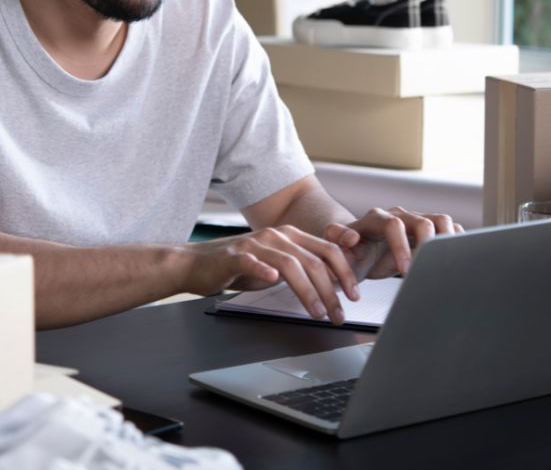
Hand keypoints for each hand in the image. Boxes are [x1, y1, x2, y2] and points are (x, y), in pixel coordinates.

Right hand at [179, 225, 360, 324]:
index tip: (355, 295)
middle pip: (313, 260)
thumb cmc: (237, 266)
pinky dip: (263, 270)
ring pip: (290, 264)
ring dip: (308, 291)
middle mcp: (276, 236)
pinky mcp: (233, 256)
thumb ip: (301, 268)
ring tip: (318, 312)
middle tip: (339, 314)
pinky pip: (251, 261)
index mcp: (290, 236)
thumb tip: (331, 284)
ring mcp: (254, 245)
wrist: (195, 264)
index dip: (344, 272)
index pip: (327, 250)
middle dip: (331, 290)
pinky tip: (272, 280)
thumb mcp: (276, 265)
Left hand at [323, 207, 462, 279]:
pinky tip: (458, 256)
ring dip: (447, 239)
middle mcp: (398, 215)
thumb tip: (350, 237)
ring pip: (440, 220)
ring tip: (447, 261)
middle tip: (429, 268)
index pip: (393, 225)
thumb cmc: (350, 253)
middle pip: (422, 221)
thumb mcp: (337, 250)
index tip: (405, 271)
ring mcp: (415, 220)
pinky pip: (449, 228)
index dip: (401, 247)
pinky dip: (457, 240)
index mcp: (375, 219)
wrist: (360, 253)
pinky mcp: (428, 229)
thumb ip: (337, 240)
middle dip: (428, 245)